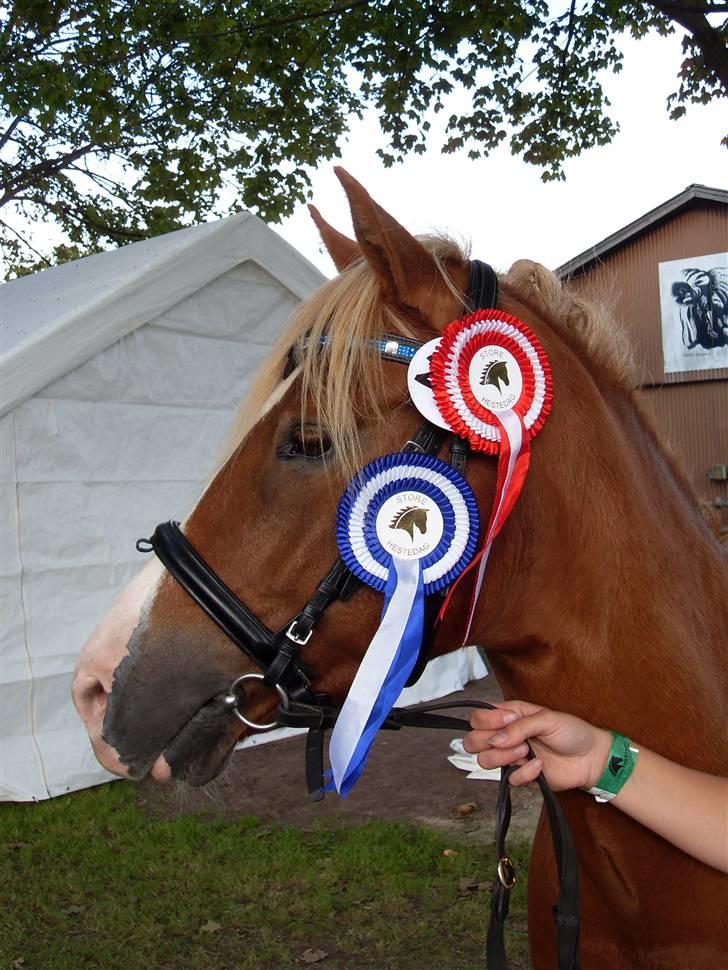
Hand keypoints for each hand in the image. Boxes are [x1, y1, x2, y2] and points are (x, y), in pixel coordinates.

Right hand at [463, 700, 612, 791]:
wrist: (591, 758)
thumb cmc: (572, 731)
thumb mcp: (547, 719)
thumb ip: (518, 727)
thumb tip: (494, 740)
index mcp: (509, 715)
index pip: (478, 718)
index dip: (486, 721)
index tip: (508, 722)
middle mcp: (506, 736)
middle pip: (473, 741)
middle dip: (487, 742)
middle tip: (512, 741)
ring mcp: (512, 757)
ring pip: (485, 761)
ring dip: (504, 757)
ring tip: (527, 752)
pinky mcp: (522, 776)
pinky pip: (509, 779)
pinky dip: (525, 773)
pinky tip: (541, 766)